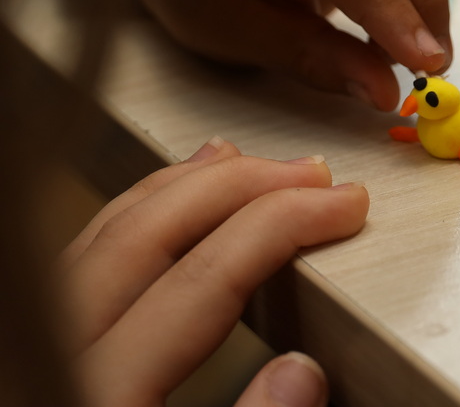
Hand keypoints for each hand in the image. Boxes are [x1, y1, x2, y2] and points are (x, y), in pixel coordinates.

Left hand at [59, 137, 367, 405]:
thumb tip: (302, 373)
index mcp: (102, 391)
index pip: (206, 276)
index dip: (284, 226)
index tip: (342, 206)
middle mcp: (57, 350)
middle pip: (154, 233)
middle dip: (246, 187)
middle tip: (314, 173)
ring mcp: (34, 341)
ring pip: (113, 227)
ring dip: (192, 184)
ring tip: (249, 160)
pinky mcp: (34, 343)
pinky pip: (88, 247)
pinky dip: (141, 208)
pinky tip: (171, 199)